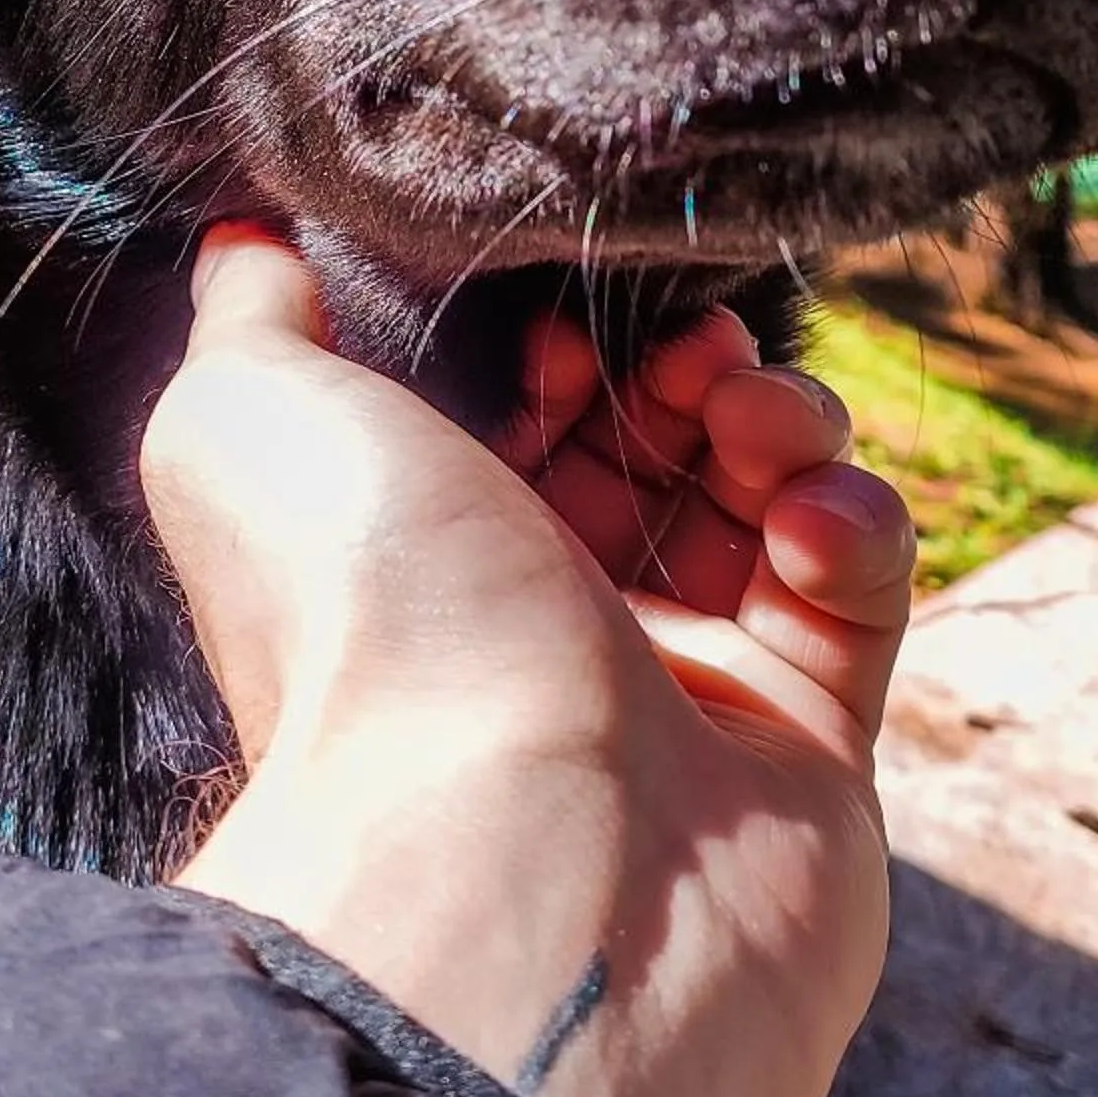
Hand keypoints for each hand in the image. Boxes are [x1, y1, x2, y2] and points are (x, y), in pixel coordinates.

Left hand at [142, 228, 913, 1096]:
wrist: (518, 849)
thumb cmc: (367, 620)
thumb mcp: (246, 419)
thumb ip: (251, 319)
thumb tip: (245, 247)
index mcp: (414, 549)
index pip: (515, 408)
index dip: (555, 332)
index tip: (561, 309)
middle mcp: (538, 624)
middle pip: (648, 441)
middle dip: (683, 361)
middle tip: (691, 349)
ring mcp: (677, 689)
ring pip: (761, 501)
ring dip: (779, 419)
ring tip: (758, 418)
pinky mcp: (805, 749)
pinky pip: (851, 596)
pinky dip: (853, 525)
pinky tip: (815, 514)